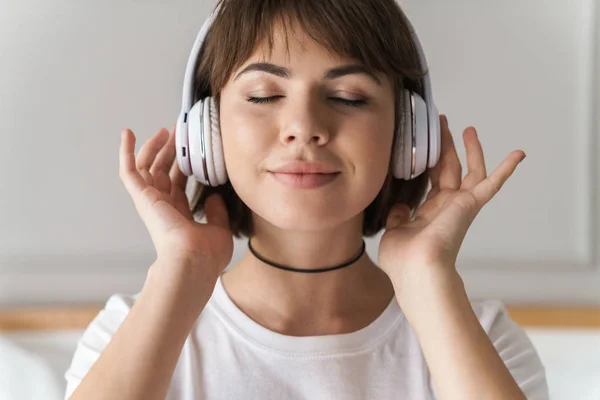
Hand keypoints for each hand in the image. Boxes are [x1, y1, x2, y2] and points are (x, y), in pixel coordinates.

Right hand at [119, 125, 233, 276]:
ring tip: (165, 130)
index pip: (177, 184)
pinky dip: (126, 152)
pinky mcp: (142, 197)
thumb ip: (216, 212)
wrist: (193, 260)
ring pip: (147, 167)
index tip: (189, 147)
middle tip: (178, 131)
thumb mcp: (220, 229)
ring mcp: (150, 201)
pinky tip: (127, 133)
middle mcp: (162, 207)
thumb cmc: (207, 254)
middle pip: (162, 171)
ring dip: (154, 147)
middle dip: (170, 150)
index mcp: (179, 215)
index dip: (182, 164)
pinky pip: (129, 171)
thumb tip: (215, 196)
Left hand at [378, 114, 525, 281]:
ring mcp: (460, 205)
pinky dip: (506, 169)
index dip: (428, 162)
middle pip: (448, 169)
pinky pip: (492, 184)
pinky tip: (518, 153)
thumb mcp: (395, 233)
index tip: (424, 144)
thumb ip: (399, 217)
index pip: (431, 182)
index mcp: (429, 214)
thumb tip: (401, 205)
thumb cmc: (404, 260)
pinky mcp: (470, 204)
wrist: (417, 269)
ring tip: (467, 128)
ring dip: (470, 149)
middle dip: (445, 146)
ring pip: (470, 171)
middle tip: (442, 124)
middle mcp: (446, 208)